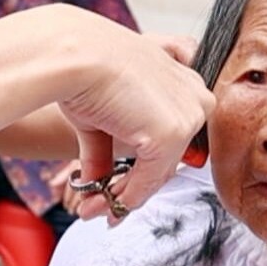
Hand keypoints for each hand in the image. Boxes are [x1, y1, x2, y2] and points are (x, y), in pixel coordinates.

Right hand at [53, 11, 213, 222]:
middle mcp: (195, 98)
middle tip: (103, 206)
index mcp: (184, 82)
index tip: (118, 186)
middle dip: (130, 188)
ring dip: (120, 198)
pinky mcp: (170, 135)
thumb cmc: (81, 68)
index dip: (143, 169)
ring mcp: (186, 117)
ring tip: (92, 209)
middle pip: (167, 161)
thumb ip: (105, 150)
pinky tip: (98, 204)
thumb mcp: (99, 115)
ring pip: (157, 174)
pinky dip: (122, 197)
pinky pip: (147, 180)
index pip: (172, 139)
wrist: (71, 56)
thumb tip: (97, 181)